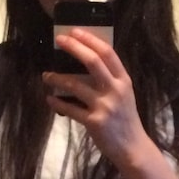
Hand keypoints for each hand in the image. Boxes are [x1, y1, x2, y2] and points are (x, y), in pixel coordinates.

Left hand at [43, 29, 150, 172]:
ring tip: (46, 76)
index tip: (75, 31)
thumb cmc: (125, 119)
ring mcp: (105, 106)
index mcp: (124, 81)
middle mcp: (115, 90)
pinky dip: (57, 103)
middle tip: (59, 40)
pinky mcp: (94, 122)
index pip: (108, 53)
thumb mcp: (124, 95)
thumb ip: (110, 79)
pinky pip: (70, 109)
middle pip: (92, 62)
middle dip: (74, 48)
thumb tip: (87, 61)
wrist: (132, 148)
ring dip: (57, 78)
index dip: (90, 39)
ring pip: (75, 85)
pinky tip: (49, 99)